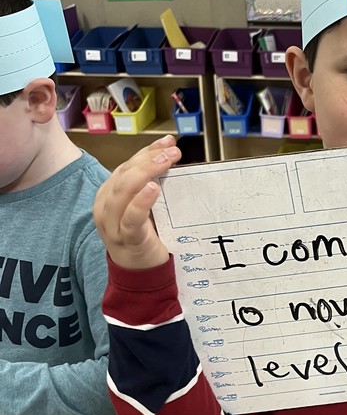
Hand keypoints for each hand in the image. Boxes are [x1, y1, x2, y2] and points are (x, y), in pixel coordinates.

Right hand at [93, 135, 181, 269]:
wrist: (139, 271)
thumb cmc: (143, 233)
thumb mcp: (144, 203)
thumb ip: (151, 181)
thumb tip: (169, 151)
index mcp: (108, 194)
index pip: (126, 166)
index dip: (146, 152)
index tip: (168, 142)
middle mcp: (106, 207)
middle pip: (124, 176)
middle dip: (148, 159)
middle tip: (172, 152)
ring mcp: (113, 224)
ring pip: (123, 193)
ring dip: (145, 173)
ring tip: (165, 162)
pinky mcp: (126, 240)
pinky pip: (130, 219)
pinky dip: (140, 202)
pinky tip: (152, 189)